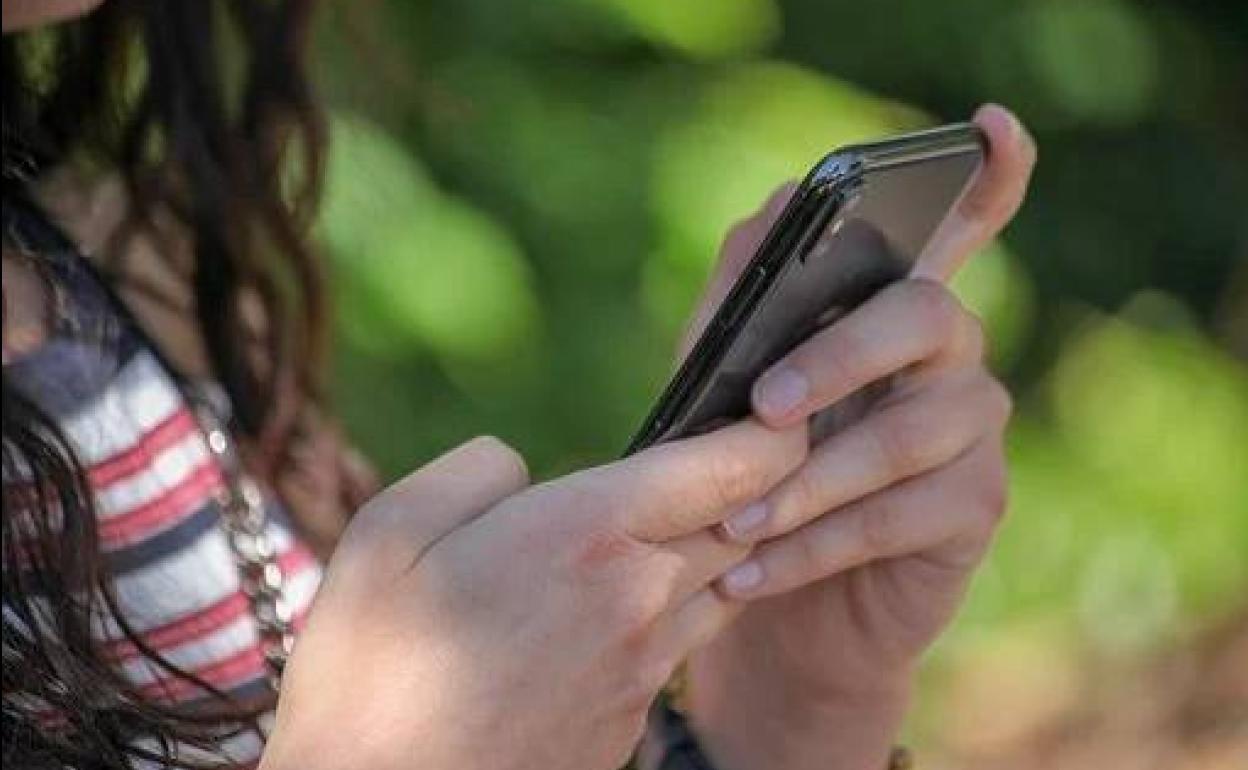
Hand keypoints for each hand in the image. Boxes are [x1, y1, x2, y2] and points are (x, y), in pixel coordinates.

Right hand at [260, 422, 805, 769]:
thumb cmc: (370, 676)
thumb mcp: (389, 536)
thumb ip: (474, 473)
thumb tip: (522, 470)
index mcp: (588, 536)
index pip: (735, 468)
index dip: (775, 433)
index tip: (774, 410)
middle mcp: (639, 600)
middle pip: (743, 524)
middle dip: (747, 487)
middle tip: (721, 454)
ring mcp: (642, 670)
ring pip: (719, 586)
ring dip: (711, 549)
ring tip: (663, 528)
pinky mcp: (631, 722)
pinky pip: (675, 645)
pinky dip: (668, 610)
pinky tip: (610, 607)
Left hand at [681, 105, 1036, 769]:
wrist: (773, 604)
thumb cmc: (746, 475)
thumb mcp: (720, 387)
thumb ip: (742, 305)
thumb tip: (768, 215)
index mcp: (888, 307)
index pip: (962, 224)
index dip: (989, 174)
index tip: (991, 124)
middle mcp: (949, 352)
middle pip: (925, 315)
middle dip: (838, 356)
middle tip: (765, 406)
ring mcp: (973, 427)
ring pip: (906, 433)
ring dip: (807, 481)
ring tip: (732, 524)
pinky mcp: (977, 506)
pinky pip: (897, 516)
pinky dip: (812, 546)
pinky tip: (751, 574)